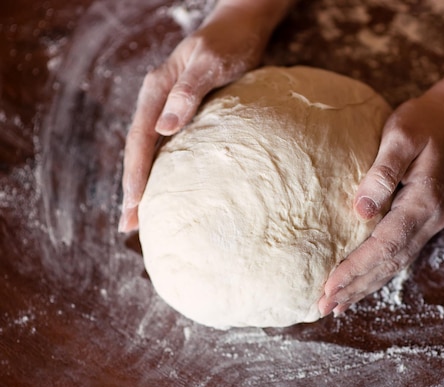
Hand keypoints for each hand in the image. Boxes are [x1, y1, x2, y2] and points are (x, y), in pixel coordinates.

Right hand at [119, 3, 280, 231]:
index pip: (140, 140)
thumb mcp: (211, 63)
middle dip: (133, 189)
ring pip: (150, 152)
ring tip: (141, 218)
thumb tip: (164, 129)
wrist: (241, 28)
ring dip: (145, 184)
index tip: (134, 206)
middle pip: (138, 151)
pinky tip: (168, 190)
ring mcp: (168, 109)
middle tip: (129, 227)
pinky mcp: (183, 114)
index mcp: (156, 90)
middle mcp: (156, 101)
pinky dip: (163, 171)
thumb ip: (188, 93)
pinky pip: (167, 148)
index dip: (135, 175)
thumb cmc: (230, 43)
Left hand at [318, 89, 443, 315]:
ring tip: (336, 306)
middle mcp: (430, 220)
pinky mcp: (421, 222)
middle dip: (356, 287)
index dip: (356, 268)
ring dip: (364, 286)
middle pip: (390, 264)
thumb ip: (383, 171)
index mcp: (425, 201)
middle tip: (324, 307)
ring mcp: (429, 224)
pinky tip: (359, 284)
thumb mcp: (402, 134)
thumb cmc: (423, 121)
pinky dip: (375, 273)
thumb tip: (360, 211)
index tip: (328, 287)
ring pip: (394, 265)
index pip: (386, 246)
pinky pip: (396, 255)